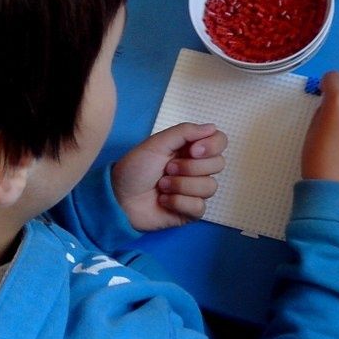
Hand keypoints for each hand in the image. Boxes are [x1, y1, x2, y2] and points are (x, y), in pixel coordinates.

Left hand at [111, 123, 226, 230]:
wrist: (118, 197)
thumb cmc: (135, 168)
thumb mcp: (157, 143)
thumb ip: (185, 132)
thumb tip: (212, 127)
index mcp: (191, 149)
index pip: (220, 142)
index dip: (212, 146)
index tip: (193, 150)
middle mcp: (197, 168)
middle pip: (218, 164)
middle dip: (190, 167)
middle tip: (167, 169)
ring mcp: (196, 191)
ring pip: (210, 187)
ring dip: (181, 185)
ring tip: (161, 186)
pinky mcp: (191, 211)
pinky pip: (199, 206)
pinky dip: (178, 202)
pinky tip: (164, 201)